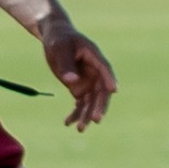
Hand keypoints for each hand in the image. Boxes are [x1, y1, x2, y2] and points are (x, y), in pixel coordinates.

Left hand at [42, 17, 116, 132]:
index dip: (110, 79)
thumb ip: (66, 65)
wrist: (55, 39)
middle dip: (99, 106)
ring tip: (80, 128)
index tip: (113, 90)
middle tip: (96, 119)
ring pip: (91, 101)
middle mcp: (95, 72)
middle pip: (101, 90)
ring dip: (87, 114)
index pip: (105, 69)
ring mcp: (88, 81)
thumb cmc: (59, 40)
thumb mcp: (60, 49)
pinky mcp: (79, 88)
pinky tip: (67, 123)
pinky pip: (80, 103)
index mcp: (95, 57)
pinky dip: (75, 113)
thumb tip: (71, 82)